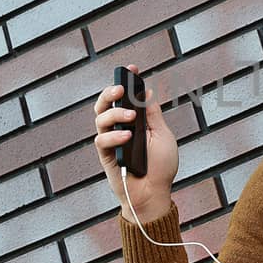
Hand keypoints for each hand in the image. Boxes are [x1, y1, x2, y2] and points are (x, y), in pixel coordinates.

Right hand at [94, 63, 177, 219]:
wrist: (154, 194)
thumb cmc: (160, 167)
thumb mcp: (162, 136)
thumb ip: (152, 116)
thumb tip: (146, 93)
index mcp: (134, 121)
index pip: (126, 97)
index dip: (127, 81)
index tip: (132, 68)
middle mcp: (119, 128)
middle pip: (105, 104)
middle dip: (110, 92)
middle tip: (121, 88)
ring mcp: (111, 141)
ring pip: (100, 119)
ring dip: (114, 113)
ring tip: (130, 117)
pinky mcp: (106, 156)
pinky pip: (102, 141)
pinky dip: (114, 136)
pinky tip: (127, 137)